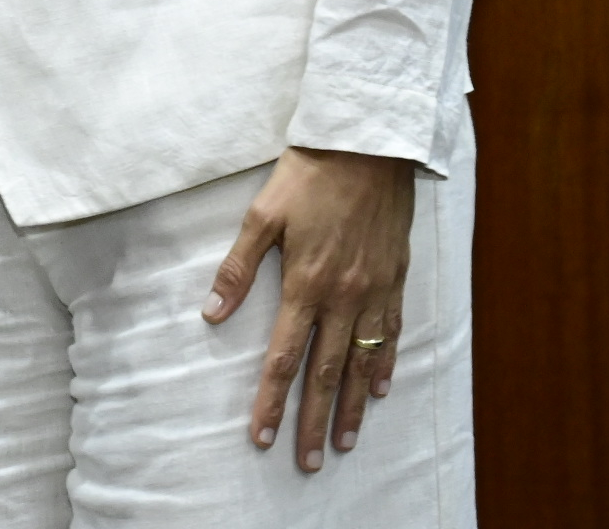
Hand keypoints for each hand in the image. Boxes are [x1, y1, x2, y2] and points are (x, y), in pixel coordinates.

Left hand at [203, 146, 415, 470]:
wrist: (367, 147)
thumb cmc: (308, 177)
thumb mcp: (262, 216)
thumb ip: (238, 269)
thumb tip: (213, 314)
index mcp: (305, 284)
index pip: (285, 357)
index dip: (271, 400)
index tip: (263, 435)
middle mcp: (343, 297)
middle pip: (325, 373)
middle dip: (313, 421)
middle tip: (307, 461)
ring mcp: (374, 293)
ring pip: (361, 364)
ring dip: (350, 407)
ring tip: (342, 442)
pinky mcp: (395, 281)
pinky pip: (391, 336)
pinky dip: (385, 367)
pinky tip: (378, 392)